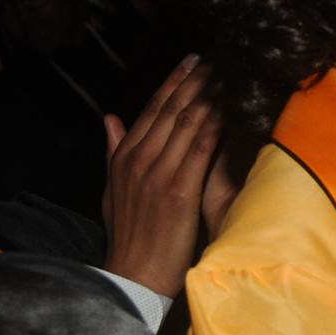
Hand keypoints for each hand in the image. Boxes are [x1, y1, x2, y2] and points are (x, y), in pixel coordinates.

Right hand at [101, 55, 222, 297]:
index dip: (172, 83)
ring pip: (184, 124)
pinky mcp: (179, 191)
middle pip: (169, 110)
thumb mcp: (113, 189)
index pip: (150, 110)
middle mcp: (138, 160)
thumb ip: (113, 151)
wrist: (132, 274)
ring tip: (223, 77)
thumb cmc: (129, 235)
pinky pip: (199, 149)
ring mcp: (158, 174)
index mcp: (123, 158)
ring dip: (206, 97)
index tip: (190, 61)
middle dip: (192, 82)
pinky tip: (226, 109)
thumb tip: (109, 117)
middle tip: (212, 60)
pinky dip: (212, 126)